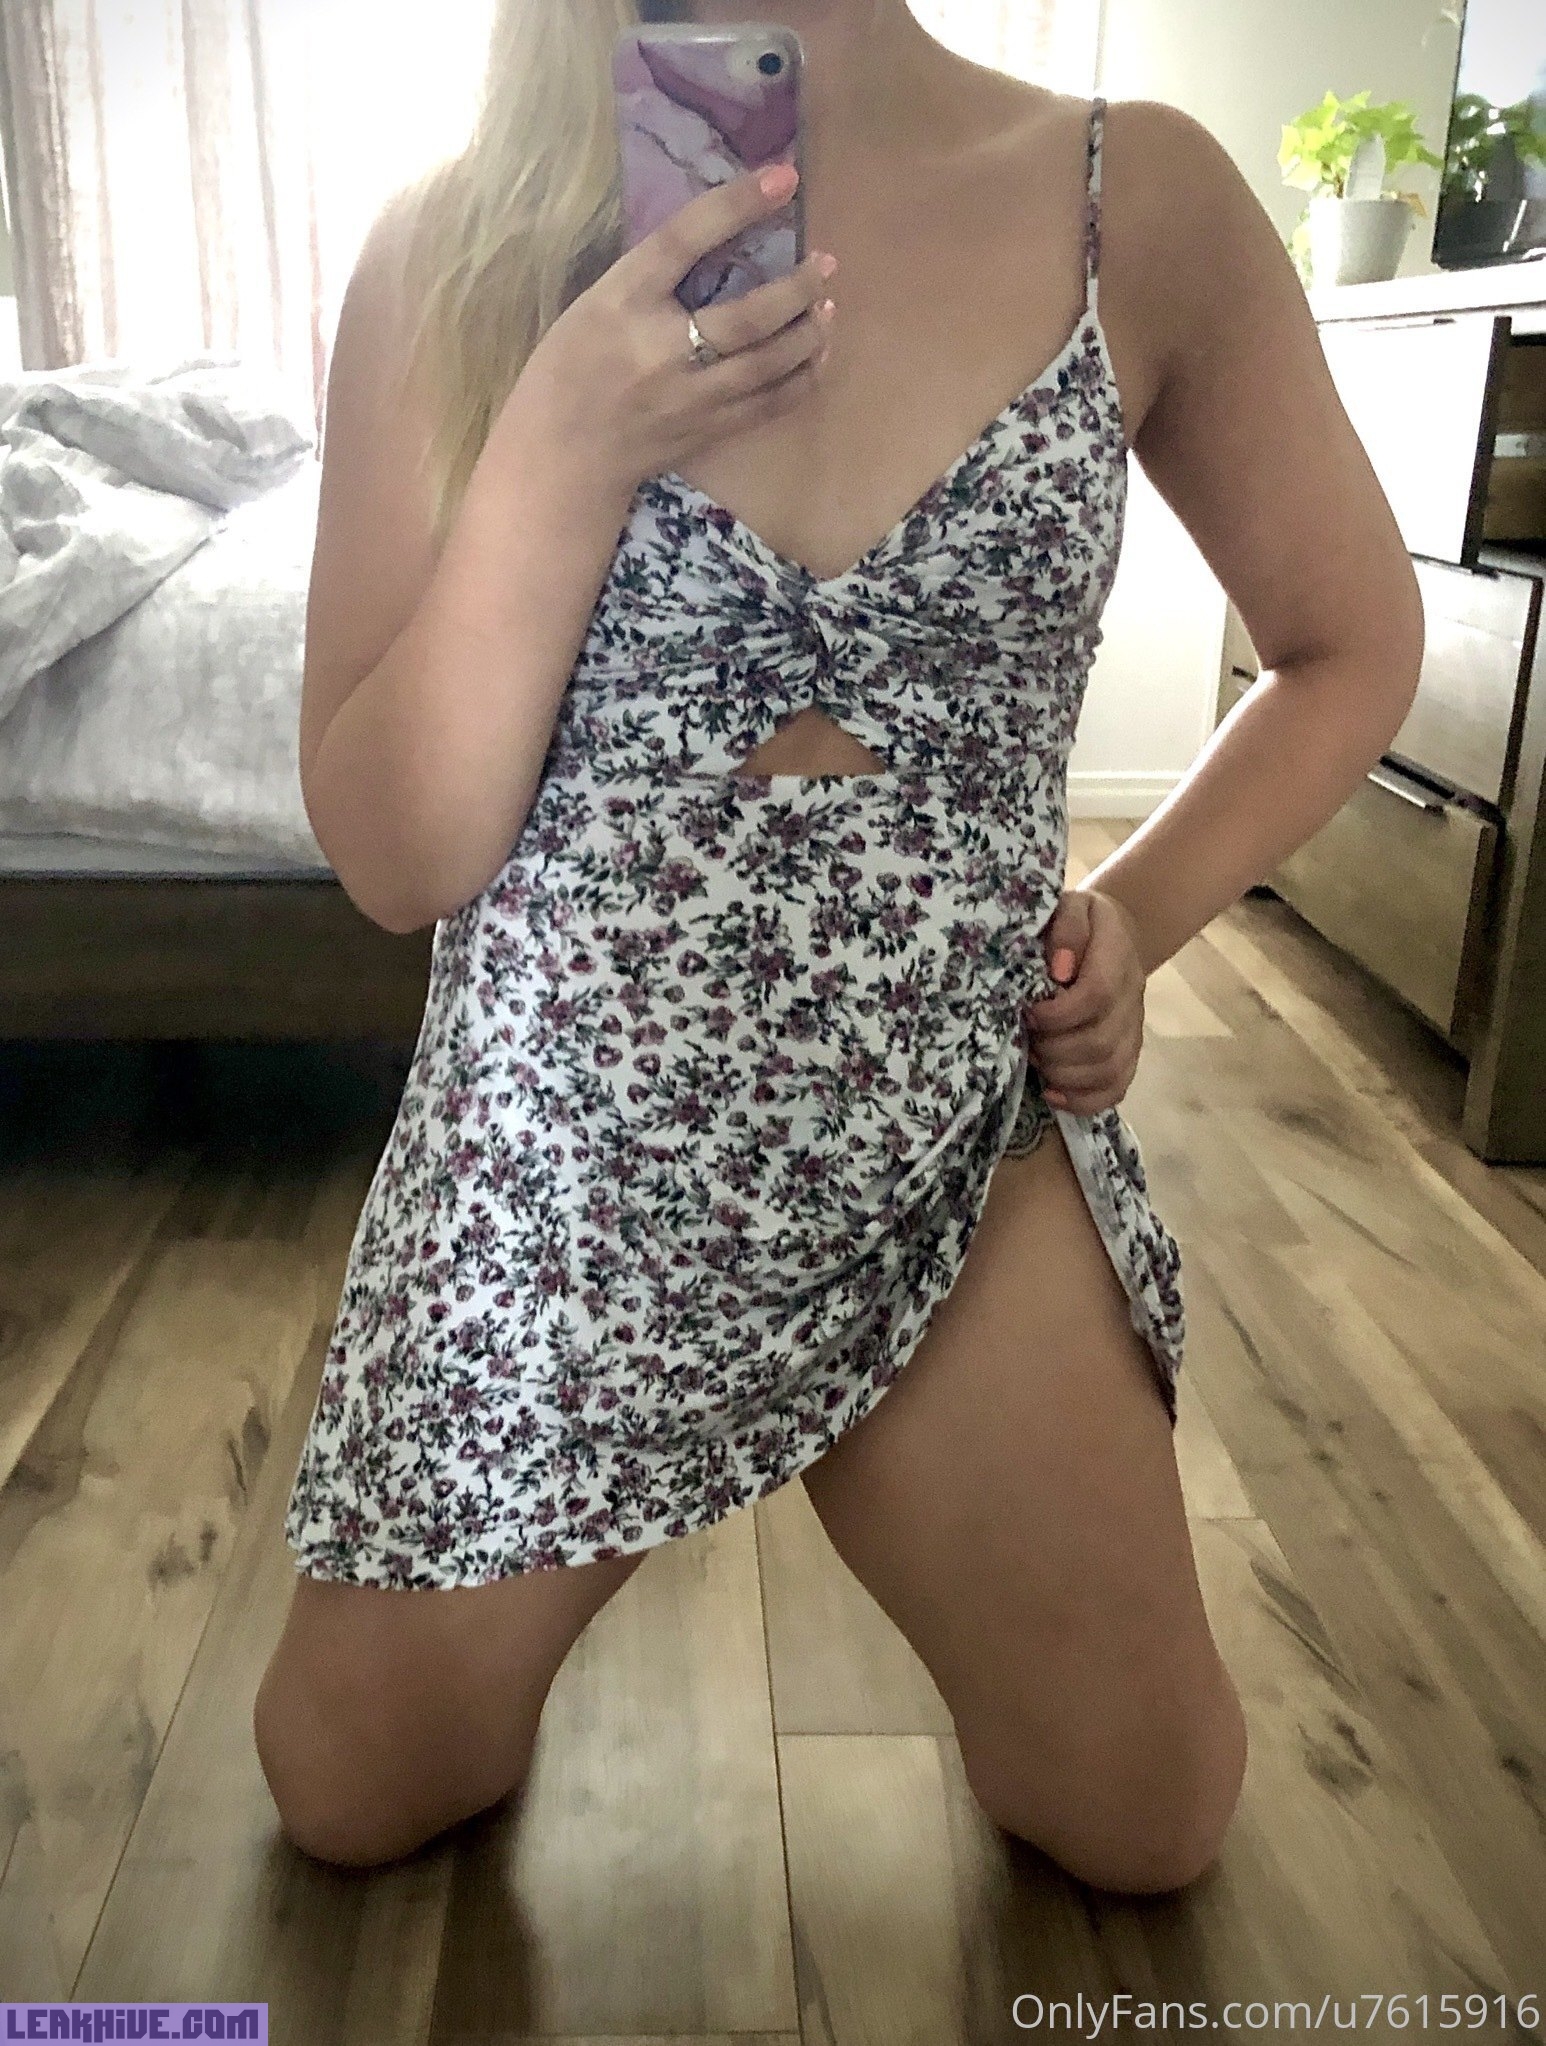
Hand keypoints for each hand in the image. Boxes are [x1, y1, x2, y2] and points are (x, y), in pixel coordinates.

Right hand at [520, 163, 835, 492]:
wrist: (563, 455)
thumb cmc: (570, 368)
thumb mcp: (597, 303)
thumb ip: (651, 277)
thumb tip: (719, 241)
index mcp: (623, 302)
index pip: (684, 241)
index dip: (736, 205)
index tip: (783, 178)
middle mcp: (662, 350)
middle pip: (747, 317)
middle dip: (797, 288)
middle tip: (826, 263)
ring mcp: (691, 398)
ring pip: (768, 364)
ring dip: (808, 334)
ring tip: (828, 308)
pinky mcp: (709, 431)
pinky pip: (770, 404)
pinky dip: (803, 379)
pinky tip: (818, 357)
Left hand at [1021, 887, 1148, 1115]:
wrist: (1112, 933)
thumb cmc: (1077, 920)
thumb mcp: (1069, 905)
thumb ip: (1066, 928)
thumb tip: (1059, 969)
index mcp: (1117, 954)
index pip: (1097, 994)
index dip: (1058, 1012)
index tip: (1028, 1011)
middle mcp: (1131, 995)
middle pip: (1100, 1041)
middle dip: (1053, 1048)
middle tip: (1026, 1039)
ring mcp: (1133, 1027)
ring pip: (1108, 1070)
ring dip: (1063, 1074)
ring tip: (1036, 1059)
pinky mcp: (1128, 1051)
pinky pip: (1116, 1088)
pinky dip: (1082, 1099)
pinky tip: (1052, 1092)